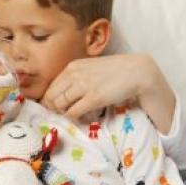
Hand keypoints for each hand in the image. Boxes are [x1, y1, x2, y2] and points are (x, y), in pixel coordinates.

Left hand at [41, 54, 174, 132]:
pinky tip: (78, 118)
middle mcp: (74, 75)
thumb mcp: (90, 67)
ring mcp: (83, 86)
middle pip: (52, 96)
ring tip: (69, 116)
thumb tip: (64, 92)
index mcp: (72, 66)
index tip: (52, 106)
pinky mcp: (93, 98)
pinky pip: (73, 112)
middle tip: (58, 114)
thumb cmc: (114, 70)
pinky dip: (72, 117)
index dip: (49, 99)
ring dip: (62, 113)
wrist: (136, 71)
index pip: (51, 86)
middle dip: (52, 108)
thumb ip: (76, 76)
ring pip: (60, 104)